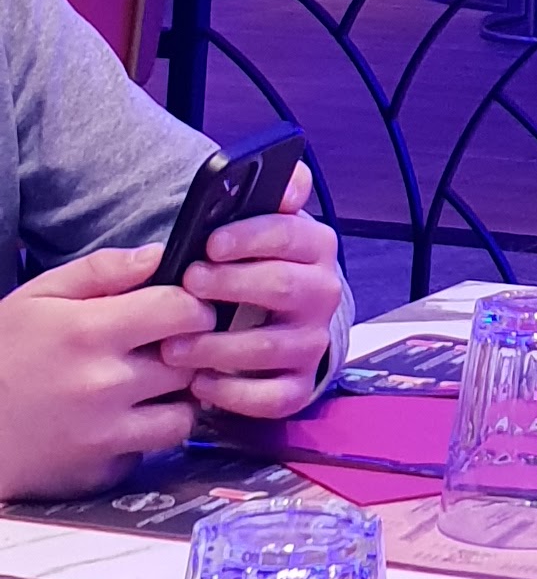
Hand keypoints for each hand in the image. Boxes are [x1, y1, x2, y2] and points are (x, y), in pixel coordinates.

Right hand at [0, 250, 214, 497]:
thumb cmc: (1, 355)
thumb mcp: (38, 297)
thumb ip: (101, 271)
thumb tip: (158, 256)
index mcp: (90, 331)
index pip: (182, 311)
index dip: (193, 305)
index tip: (183, 308)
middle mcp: (105, 385)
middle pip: (190, 363)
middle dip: (189, 351)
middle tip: (167, 347)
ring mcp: (106, 435)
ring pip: (184, 416)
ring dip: (176, 399)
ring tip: (151, 386)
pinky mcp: (102, 473)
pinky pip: (149, 451)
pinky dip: (144, 436)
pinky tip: (121, 420)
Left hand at [156, 165, 345, 419]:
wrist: (274, 318)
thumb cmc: (254, 263)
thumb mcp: (263, 222)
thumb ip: (275, 194)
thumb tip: (290, 180)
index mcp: (315, 247)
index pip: (290, 235)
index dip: (248, 239)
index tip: (209, 243)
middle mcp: (322, 294)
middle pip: (283, 288)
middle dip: (231, 286)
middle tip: (188, 284)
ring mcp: (311, 344)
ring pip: (272, 347)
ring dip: (219, 347)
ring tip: (173, 346)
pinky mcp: (298, 387)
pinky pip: (272, 398)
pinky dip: (233, 394)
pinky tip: (200, 383)